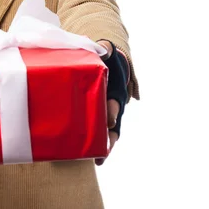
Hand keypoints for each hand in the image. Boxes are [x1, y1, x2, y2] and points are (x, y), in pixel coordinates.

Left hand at [95, 39, 126, 165]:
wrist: (106, 60)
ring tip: (99, 160)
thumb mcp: (106, 50)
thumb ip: (104, 49)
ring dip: (105, 146)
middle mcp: (115, 104)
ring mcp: (108, 112)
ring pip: (109, 132)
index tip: (109, 119)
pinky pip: (99, 133)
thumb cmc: (106, 56)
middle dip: (109, 136)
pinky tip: (92, 158)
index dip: (113, 111)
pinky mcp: (98, 116)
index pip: (116, 103)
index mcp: (116, 90)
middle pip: (115, 124)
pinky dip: (96, 146)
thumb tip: (104, 49)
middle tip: (104, 148)